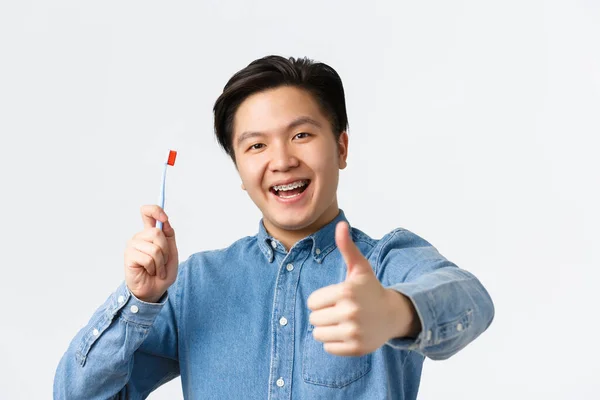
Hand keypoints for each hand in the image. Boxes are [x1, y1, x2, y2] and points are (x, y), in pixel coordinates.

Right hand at [123, 205, 178, 302]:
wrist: (154, 290)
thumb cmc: (162, 272)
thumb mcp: (171, 252)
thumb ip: (168, 236)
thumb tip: (164, 221)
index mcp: (150, 233)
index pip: (147, 212)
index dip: (155, 210)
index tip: (164, 218)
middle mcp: (140, 237)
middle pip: (156, 232)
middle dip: (166, 250)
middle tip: (163, 262)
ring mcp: (133, 245)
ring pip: (154, 248)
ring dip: (161, 263)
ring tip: (157, 269)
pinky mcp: (129, 256)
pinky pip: (148, 259)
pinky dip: (154, 268)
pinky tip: (149, 272)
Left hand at [307, 221, 418, 355]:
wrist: (392, 314)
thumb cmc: (370, 289)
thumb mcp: (360, 267)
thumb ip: (347, 247)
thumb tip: (341, 224)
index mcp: (346, 291)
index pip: (312, 302)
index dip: (321, 299)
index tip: (336, 297)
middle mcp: (350, 312)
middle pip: (313, 319)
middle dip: (323, 315)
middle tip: (340, 310)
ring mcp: (354, 332)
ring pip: (318, 334)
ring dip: (326, 329)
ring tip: (342, 322)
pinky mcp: (356, 348)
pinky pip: (328, 348)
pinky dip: (334, 342)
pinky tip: (348, 333)